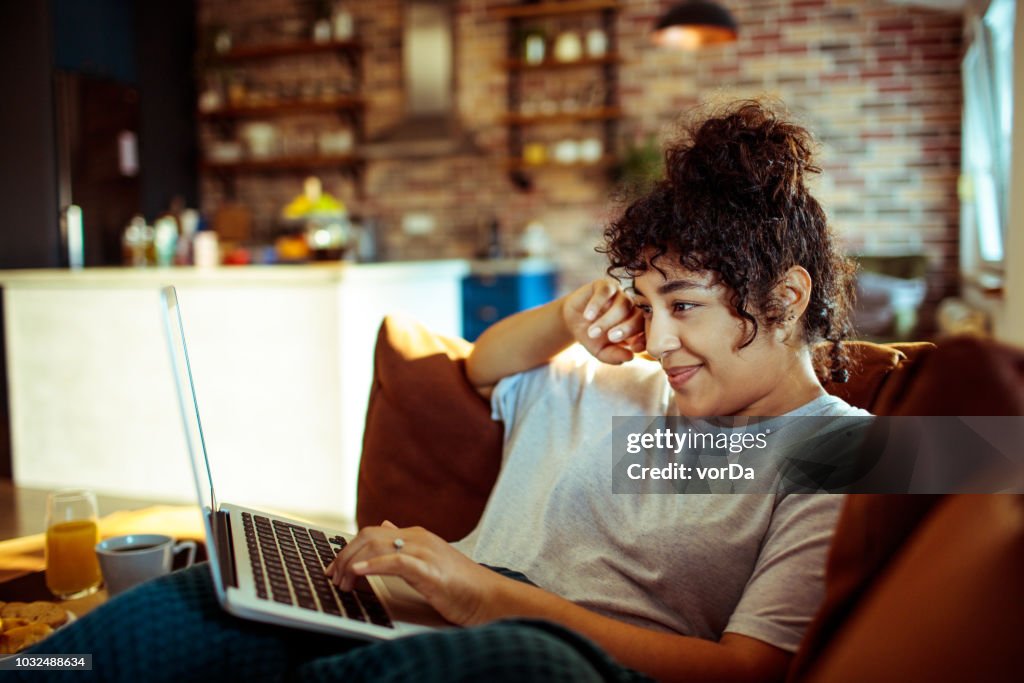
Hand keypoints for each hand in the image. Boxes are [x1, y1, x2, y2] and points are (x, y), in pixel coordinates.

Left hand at [324, 521, 505, 625]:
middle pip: (368, 536)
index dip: (348, 550)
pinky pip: (395, 561)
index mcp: (416, 535)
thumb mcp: (429, 558)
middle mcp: (417, 537)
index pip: (372, 533)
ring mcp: (423, 551)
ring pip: (376, 544)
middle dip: (344, 556)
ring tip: (342, 581)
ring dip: (352, 564)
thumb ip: (406, 543)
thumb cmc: (460, 584)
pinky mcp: (428, 569)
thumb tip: (386, 526)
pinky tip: (358, 574)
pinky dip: (372, 566)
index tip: (335, 569)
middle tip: (332, 577)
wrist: (488, 596)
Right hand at [562, 279, 644, 363]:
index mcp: (637, 324)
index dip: (643, 339)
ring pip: (622, 304)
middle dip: (627, 328)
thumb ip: (615, 356)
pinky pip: (605, 292)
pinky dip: (597, 304)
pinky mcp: (605, 285)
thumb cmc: (591, 337)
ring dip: (607, 320)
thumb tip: (630, 357)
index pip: (648, 330)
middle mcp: (632, 308)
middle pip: (639, 315)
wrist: (571, 322)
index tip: (633, 348)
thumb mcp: (601, 351)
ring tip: (593, 332)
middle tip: (612, 338)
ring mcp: (620, 294)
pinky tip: (588, 316)